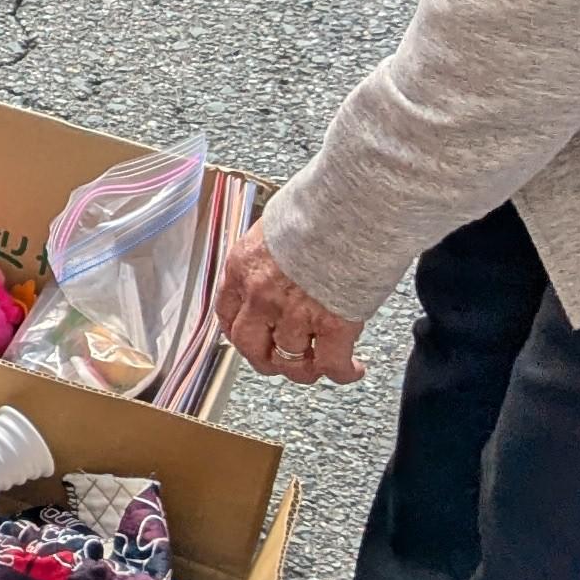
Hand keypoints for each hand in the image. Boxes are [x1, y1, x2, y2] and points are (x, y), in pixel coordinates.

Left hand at [215, 223, 365, 385]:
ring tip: (322, 364)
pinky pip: (331, 365)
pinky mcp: (333, 324)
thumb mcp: (274, 228)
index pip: (227, 314)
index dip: (240, 334)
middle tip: (285, 361)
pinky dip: (342, 372)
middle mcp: (261, 295)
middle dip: (267, 360)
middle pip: (251, 347)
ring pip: (291, 362)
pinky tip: (352, 368)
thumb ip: (269, 256)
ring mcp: (295, 313)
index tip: (253, 339)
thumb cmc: (317, 208)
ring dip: (307, 369)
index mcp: (243, 268)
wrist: (349, 207)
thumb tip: (279, 267)